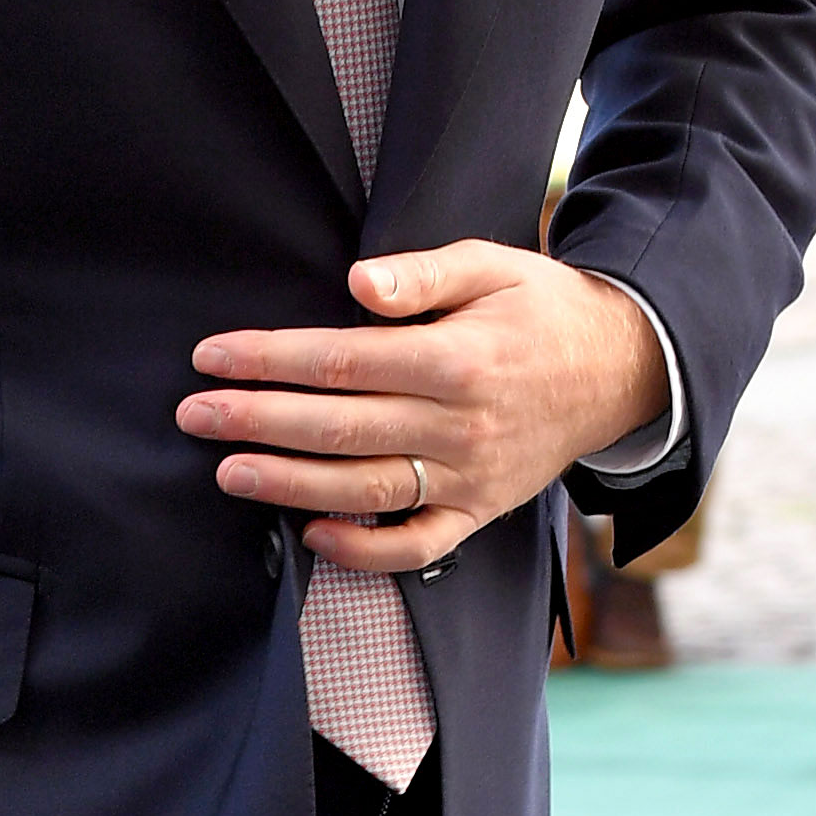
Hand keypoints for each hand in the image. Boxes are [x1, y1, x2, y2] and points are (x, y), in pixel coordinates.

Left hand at [178, 243, 667, 576]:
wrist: (621, 368)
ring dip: (290, 486)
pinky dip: (363, 550)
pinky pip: (417, 546)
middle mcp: (461, 425)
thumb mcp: (491, 266)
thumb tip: (356, 283)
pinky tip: (311, 534)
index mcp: (458, 358)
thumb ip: (422, 274)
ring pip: (367, 490)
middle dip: (257, 421)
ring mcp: (471, 476)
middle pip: (340, 427)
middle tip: (194, 415)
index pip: (342, 362)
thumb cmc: (541, 309)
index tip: (212, 357)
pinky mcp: (480, 511)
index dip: (269, 360)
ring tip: (228, 472)